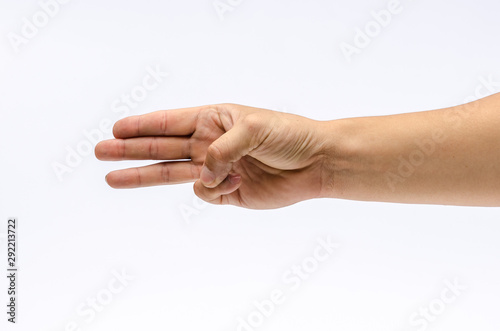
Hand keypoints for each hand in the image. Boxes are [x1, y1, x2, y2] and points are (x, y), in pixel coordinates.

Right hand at [95, 104, 328, 208]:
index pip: (170, 123)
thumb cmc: (289, 135)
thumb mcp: (253, 128)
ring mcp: (216, 170)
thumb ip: (221, 149)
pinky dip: (213, 189)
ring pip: (171, 174)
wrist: (315, 163)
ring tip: (112, 179)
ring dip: (142, 176)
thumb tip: (203, 175)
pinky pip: (205, 194)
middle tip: (100, 152)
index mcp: (213, 120)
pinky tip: (236, 181)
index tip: (116, 129)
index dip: (142, 126)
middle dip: (130, 150)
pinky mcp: (227, 193)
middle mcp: (210, 144)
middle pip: (161, 149)